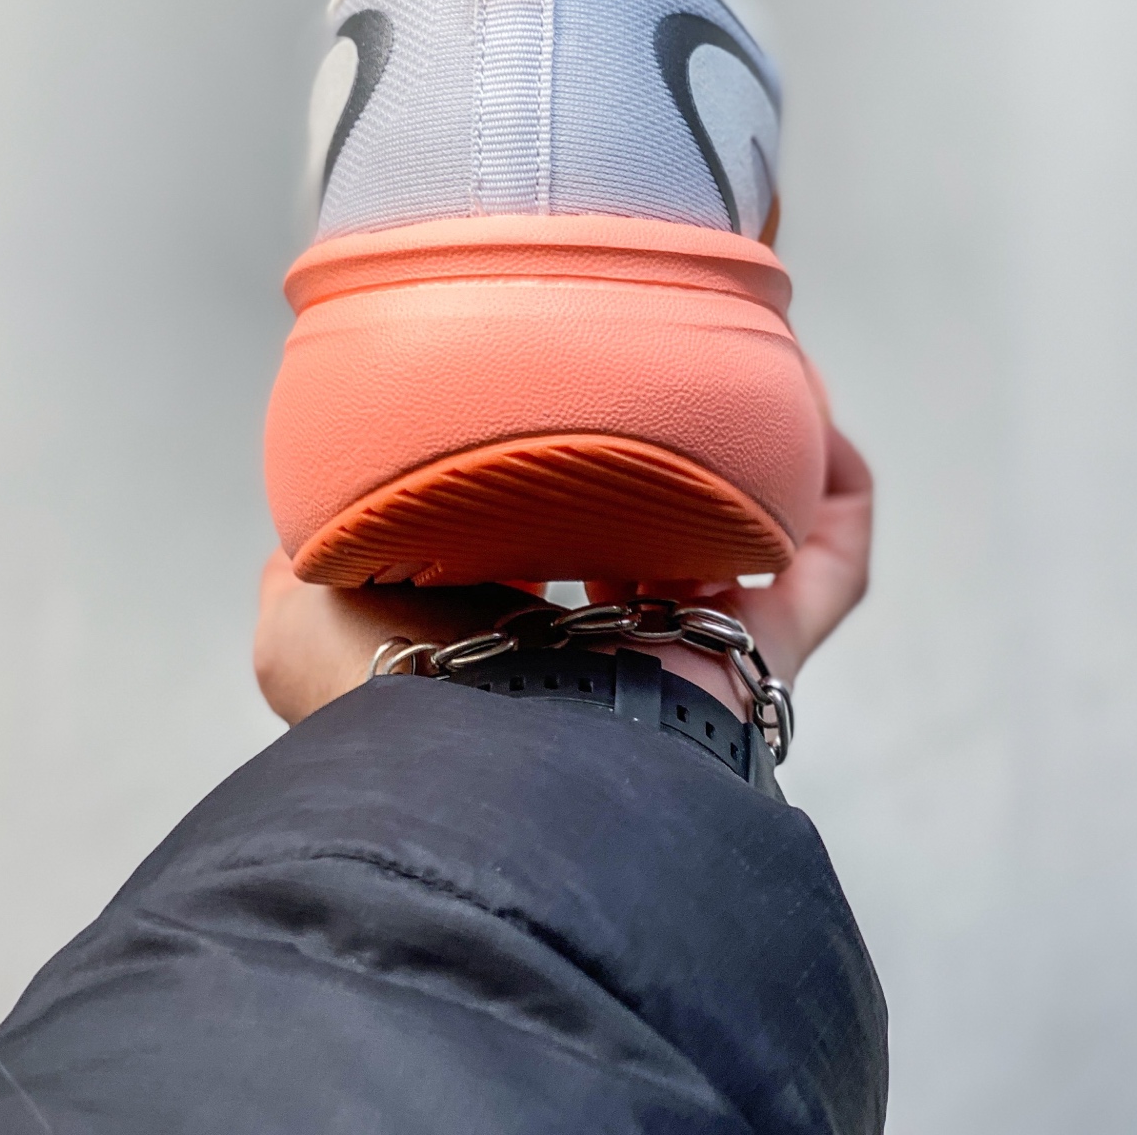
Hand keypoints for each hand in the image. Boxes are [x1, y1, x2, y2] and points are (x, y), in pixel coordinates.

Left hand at [253, 425, 871, 723]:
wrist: (486, 759)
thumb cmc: (394, 690)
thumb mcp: (302, 617)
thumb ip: (304, 568)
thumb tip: (301, 541)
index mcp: (503, 634)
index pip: (545, 543)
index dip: (558, 470)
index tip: (560, 402)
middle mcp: (602, 649)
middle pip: (659, 533)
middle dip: (664, 457)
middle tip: (665, 380)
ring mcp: (689, 653)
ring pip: (750, 540)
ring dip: (750, 456)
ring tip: (745, 377)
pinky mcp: (761, 657)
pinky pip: (829, 567)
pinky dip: (835, 493)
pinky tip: (814, 426)